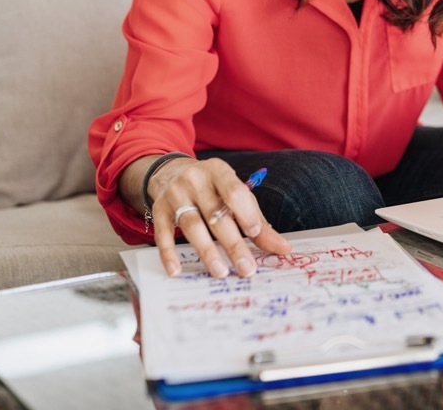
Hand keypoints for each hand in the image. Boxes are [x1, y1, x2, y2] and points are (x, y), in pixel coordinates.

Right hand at [147, 157, 289, 277]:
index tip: (255, 233)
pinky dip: (169, 253)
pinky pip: (162, 233)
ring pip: (192, 225)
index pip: (234, 191)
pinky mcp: (159, 209)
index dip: (245, 212)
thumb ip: (257, 220)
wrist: (170, 172)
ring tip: (220, 272)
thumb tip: (282, 248)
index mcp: (219, 171)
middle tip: (245, 268)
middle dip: (232, 243)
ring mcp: (175, 194)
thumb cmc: (212, 188)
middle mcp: (195, 180)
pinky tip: (176, 270)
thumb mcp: (234, 194)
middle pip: (215, 214)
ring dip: (207, 251)